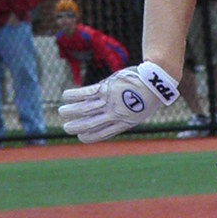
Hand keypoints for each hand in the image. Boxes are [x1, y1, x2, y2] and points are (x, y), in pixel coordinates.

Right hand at [58, 61, 178, 141]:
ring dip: (70, 111)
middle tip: (66, 127)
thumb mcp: (140, 112)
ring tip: (61, 112)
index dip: (89, 136)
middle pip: (90, 123)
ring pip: (84, 108)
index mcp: (123, 123)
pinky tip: (65, 96)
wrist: (155, 81)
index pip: (101, 133)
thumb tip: (114, 119)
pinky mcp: (106, 87)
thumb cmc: (149, 96)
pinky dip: (73, 95)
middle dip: (76, 126)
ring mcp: (109, 100)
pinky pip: (86, 93)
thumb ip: (126, 117)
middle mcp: (114, 114)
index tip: (80, 136)